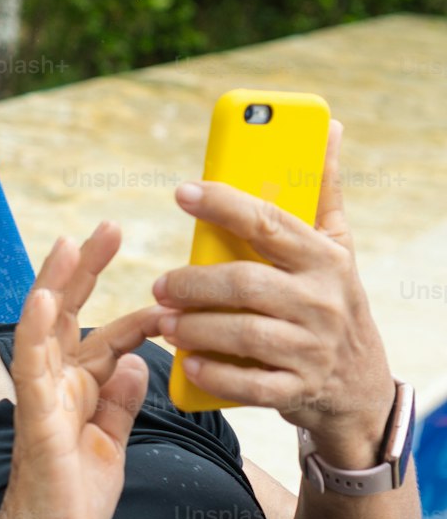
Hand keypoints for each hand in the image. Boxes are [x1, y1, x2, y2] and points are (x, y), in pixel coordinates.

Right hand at [0, 222, 163, 518]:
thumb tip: (141, 363)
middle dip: (87, 269)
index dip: (138, 312)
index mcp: (79, 390)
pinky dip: (37, 331)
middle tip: (110, 227)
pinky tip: (46, 300)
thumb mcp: (112, 442)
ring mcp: (42, 397)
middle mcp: (57, 384)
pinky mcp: (36, 417)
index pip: (108, 337)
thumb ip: (122, 401)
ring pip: (44, 327)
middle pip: (71, 314)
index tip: (169, 292)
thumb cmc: (76, 500)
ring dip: (56, 283)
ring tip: (70, 243)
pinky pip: (31, 366)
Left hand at [152, 119, 396, 465]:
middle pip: (245, 284)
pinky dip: (215, 374)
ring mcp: (311, 349)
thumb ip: (323, 191)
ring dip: (195, 327)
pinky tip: (188, 361)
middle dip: (194, 283)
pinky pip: (250, 384)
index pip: (269, 223)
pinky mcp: (298, 389)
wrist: (360, 385)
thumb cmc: (335, 301)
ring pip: (243, 334)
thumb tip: (331, 128)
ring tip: (163, 322)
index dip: (223, 204)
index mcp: (324, 259)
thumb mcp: (338, 247)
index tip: (183, 192)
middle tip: (158, 285)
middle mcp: (321, 302)